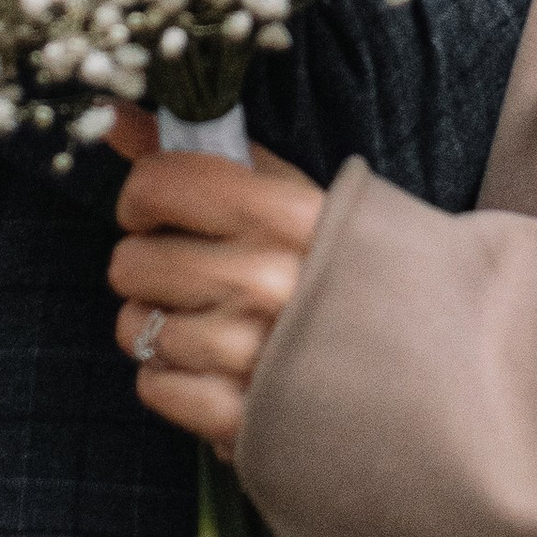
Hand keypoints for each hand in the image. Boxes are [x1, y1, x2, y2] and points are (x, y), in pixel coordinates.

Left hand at [106, 107, 322, 462]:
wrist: (423, 368)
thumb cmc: (343, 270)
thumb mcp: (291, 197)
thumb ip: (203, 156)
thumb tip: (114, 117)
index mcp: (288, 216)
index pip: (159, 185)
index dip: (144, 197)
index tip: (160, 210)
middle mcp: (268, 282)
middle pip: (131, 262)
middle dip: (149, 265)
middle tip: (190, 271)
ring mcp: (254, 355)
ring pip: (135, 327)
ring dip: (159, 325)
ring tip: (207, 321)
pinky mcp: (243, 419)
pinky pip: (154, 386)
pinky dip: (172, 378)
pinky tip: (211, 367)